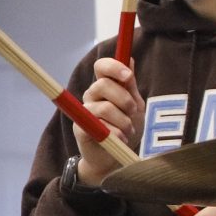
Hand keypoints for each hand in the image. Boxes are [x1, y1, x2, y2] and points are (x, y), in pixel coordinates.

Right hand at [74, 57, 144, 186]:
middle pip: (103, 85)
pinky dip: (116, 134)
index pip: (101, 66)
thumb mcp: (134, 105)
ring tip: (129, 131)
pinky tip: (121, 139)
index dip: (114, 67)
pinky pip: (100, 127)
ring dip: (123, 121)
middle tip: (133, 111)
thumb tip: (129, 58)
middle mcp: (91, 95)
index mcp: (104, 86)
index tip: (128, 77)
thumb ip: (130, 85)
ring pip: (105, 108)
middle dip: (124, 99)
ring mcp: (84, 112)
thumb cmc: (125, 128)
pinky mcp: (80, 128)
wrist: (115, 157)